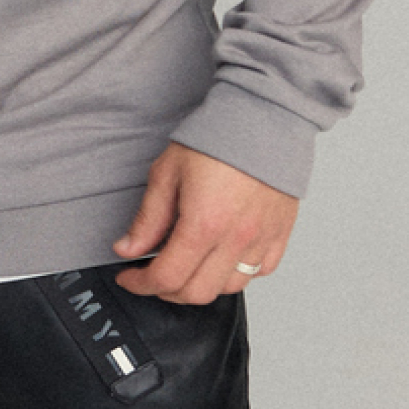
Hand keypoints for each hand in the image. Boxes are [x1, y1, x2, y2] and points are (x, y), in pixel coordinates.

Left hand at [111, 143, 298, 303]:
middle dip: (167, 291)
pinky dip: (237, 273)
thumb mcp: (168, 172)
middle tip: (154, 275)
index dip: (141, 284)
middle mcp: (235, 238)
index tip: (129, 277)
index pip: (166, 277)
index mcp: (204, 224)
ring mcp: (261, 238)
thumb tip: (128, 248)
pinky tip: (223, 256)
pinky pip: (260, 271)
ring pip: (229, 287)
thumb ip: (148, 218)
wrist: (263, 116)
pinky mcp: (280, 232)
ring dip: (202, 284)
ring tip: (189, 265)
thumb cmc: (218, 137)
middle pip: (197, 293)